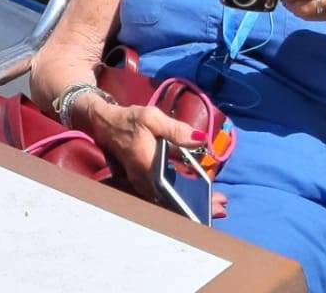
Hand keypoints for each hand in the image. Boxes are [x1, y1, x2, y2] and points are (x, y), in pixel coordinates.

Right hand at [71, 95, 207, 199]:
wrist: (103, 122)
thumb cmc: (128, 120)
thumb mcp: (152, 118)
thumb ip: (176, 130)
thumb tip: (201, 140)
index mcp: (149, 168)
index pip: (178, 194)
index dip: (200, 202)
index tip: (219, 202)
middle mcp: (145, 182)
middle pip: (176, 203)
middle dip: (202, 207)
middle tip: (222, 206)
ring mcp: (142, 183)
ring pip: (171, 201)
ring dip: (192, 203)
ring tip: (214, 202)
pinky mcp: (142, 181)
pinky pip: (164, 195)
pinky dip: (181, 197)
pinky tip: (195, 193)